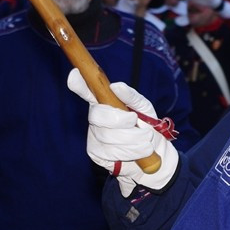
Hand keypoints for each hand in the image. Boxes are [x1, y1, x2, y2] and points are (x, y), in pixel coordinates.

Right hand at [67, 68, 178, 197]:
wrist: (155, 154)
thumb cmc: (148, 126)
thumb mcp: (144, 108)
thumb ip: (131, 97)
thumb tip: (116, 86)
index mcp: (105, 102)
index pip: (88, 92)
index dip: (80, 85)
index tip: (74, 75)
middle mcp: (96, 117)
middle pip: (99, 116)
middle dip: (122, 120)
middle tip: (136, 122)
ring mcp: (94, 135)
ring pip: (108, 136)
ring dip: (133, 139)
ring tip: (146, 140)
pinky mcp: (96, 153)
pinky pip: (110, 152)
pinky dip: (130, 151)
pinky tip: (140, 151)